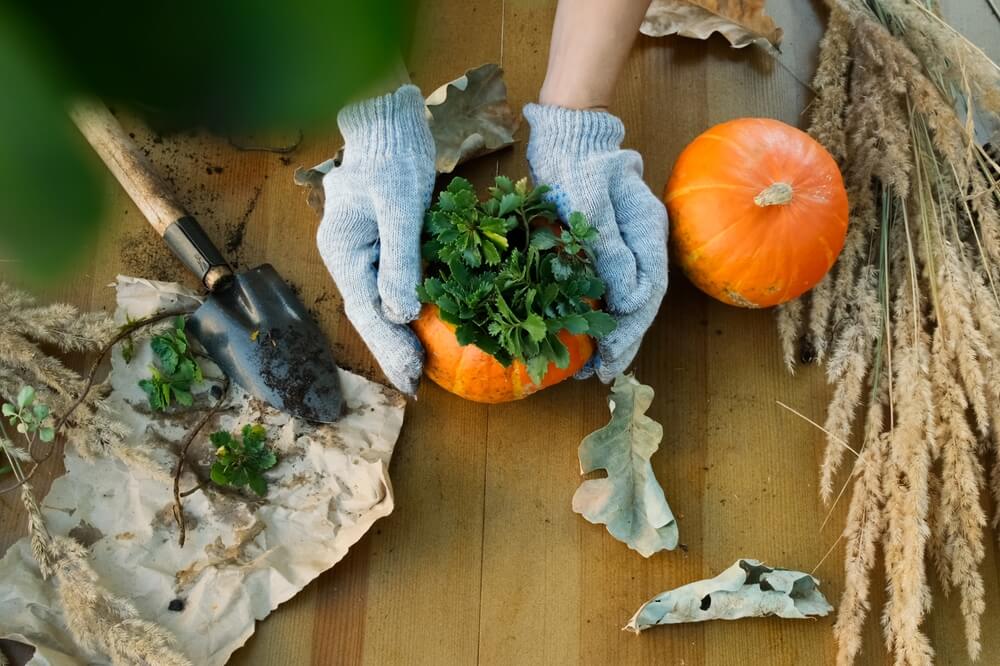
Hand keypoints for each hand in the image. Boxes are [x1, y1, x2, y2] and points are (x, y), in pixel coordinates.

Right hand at [317, 85, 435, 393]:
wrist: (391, 121)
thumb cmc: (394, 157)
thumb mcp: (400, 207)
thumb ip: (399, 261)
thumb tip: (402, 315)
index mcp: (342, 250)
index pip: (366, 310)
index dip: (389, 346)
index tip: (411, 376)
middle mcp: (347, 255)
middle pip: (369, 312)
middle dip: (392, 350)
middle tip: (416, 385)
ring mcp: (362, 250)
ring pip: (378, 302)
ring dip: (399, 336)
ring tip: (419, 370)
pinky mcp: (381, 243)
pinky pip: (391, 284)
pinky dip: (407, 310)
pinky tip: (424, 329)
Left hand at [524, 104, 667, 381]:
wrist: (567, 131)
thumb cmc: (576, 163)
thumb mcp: (591, 205)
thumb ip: (612, 252)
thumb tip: (628, 301)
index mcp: (648, 233)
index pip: (646, 296)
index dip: (628, 334)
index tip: (607, 363)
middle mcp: (643, 241)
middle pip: (639, 303)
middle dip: (621, 343)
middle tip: (598, 377)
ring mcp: (627, 242)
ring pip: (626, 298)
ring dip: (611, 334)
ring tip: (591, 366)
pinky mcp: (607, 242)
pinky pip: (609, 285)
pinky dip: (599, 312)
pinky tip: (582, 331)